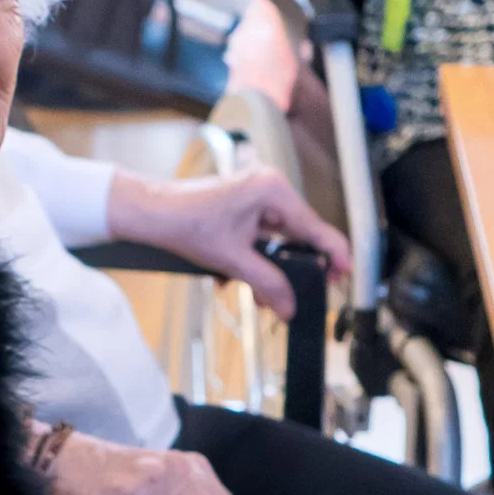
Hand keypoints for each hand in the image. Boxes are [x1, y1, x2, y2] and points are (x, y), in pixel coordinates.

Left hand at [105, 163, 350, 321]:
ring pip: (276, 239)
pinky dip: (251, 258)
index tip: (344, 276)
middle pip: (297, 235)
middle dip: (292, 269)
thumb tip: (290, 307)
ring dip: (267, 269)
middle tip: (295, 296)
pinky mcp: (242, 205)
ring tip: (259, 295)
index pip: (315, 228)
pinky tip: (233, 278)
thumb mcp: (232, 260)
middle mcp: (269, 187)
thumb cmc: (184, 223)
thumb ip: (266, 284)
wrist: (149, 213)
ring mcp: (255, 194)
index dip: (333, 255)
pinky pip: (259, 236)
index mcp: (273, 191)